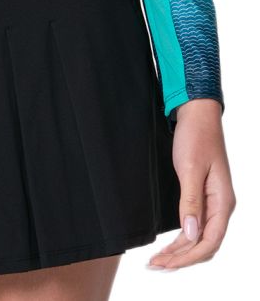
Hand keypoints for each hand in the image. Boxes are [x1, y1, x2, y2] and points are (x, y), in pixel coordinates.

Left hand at [148, 99, 235, 270]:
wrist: (197, 114)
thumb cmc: (196, 136)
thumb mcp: (190, 168)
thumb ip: (191, 202)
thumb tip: (191, 234)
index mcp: (223, 202)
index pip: (209, 242)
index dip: (187, 257)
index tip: (165, 263)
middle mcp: (221, 206)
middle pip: (204, 244)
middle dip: (180, 258)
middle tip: (155, 265)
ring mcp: (213, 202)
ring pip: (199, 237)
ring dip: (180, 250)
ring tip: (158, 260)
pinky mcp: (203, 195)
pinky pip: (195, 224)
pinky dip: (182, 237)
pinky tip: (170, 244)